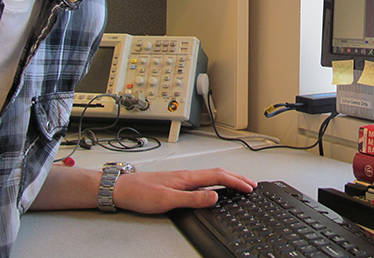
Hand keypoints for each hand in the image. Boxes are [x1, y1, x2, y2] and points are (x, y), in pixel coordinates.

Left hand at [113, 168, 257, 213]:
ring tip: (240, 184)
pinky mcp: (177, 182)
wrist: (121, 188)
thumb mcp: (167, 199)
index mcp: (188, 177)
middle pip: (218, 173)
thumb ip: (192, 199)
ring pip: (211, 175)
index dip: (236, 182)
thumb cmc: (140, 193)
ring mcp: (182, 178)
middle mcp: (187, 175)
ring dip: (228, 179)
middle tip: (251, 184)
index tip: (249, 187)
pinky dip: (216, 182)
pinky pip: (203, 180)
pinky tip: (215, 188)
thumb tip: (214, 197)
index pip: (218, 177)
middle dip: (237, 178)